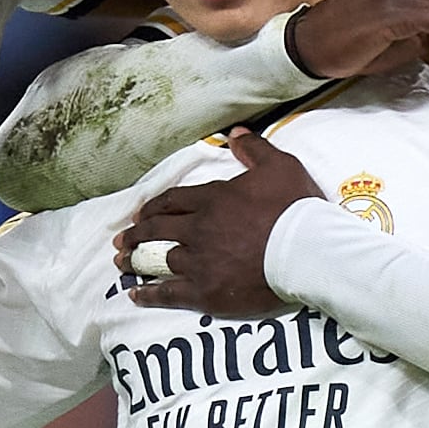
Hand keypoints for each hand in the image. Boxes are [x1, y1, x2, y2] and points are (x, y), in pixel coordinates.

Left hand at [116, 130, 321, 313]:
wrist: (307, 251)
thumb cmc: (295, 207)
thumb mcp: (279, 166)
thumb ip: (253, 149)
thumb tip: (235, 133)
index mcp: (212, 199)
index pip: (172, 201)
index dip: (154, 208)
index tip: (141, 214)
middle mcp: (198, 229)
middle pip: (157, 229)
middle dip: (135, 233)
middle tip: (121, 239)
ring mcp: (199, 262)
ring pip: (157, 260)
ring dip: (135, 260)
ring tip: (122, 262)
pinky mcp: (206, 291)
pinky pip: (168, 293)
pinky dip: (149, 294)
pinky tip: (136, 295)